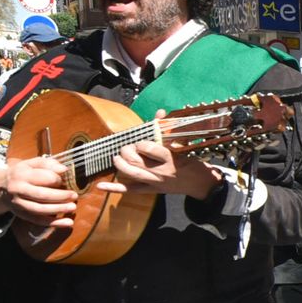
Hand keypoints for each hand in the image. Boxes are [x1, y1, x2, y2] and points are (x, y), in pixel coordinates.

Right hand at [0, 156, 77, 226]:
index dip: (56, 179)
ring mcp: (18, 204)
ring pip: (40, 209)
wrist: (0, 187)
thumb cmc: (22, 174)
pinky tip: (67, 223)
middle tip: (74, 195)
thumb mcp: (31, 163)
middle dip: (60, 196)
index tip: (64, 180)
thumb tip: (64, 169)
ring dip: (58, 209)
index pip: (42, 177)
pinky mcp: (21, 214)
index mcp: (21, 174)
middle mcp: (18, 189)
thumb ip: (47, 164)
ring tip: (72, 207)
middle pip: (41, 195)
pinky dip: (54, 223)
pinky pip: (38, 220)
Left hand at [95, 113, 219, 198]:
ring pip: (130, 173)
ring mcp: (155, 182)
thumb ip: (169, 129)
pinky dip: (115, 188)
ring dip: (120, 164)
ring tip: (118, 158)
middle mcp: (160, 171)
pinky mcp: (151, 190)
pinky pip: (130, 190)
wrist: (201, 184)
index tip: (141, 141)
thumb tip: (159, 112)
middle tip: (127, 147)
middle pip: (135, 160)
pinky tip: (100, 185)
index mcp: (169, 158)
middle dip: (126, 151)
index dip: (140, 143)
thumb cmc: (192, 162)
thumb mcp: (183, 145)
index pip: (147, 148)